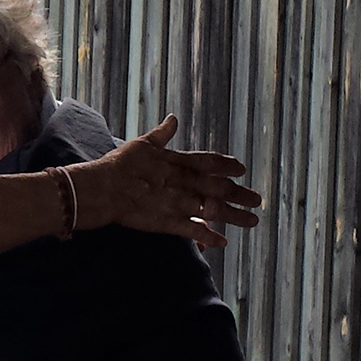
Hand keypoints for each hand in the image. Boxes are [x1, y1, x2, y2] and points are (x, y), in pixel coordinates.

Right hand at [76, 115, 261, 247]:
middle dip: (241, 194)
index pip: (210, 162)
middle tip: (257, 199)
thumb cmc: (120, 165)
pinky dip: (209, 236)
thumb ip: (162, 134)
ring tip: (252, 221)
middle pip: (220, 188)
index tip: (241, 170)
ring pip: (214, 210)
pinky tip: (222, 242)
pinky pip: (194, 231)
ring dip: (235, 216)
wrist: (104, 188)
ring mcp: (178, 203)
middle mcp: (184, 182)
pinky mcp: (167, 222)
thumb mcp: (143, 144)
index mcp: (178, 162)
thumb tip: (173, 119)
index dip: (228, 166)